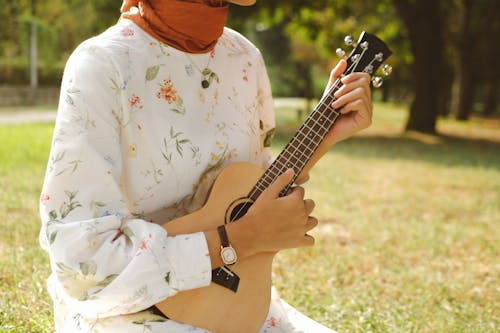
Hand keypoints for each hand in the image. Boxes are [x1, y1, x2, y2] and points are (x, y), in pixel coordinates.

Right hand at [233, 169, 317, 254]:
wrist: (251, 234)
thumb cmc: (258, 212)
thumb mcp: (268, 193)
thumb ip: (281, 181)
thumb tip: (292, 170)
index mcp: (295, 201)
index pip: (301, 191)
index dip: (292, 192)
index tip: (283, 197)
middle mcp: (302, 214)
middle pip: (310, 204)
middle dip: (301, 204)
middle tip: (287, 209)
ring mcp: (302, 229)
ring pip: (313, 221)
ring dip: (307, 219)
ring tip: (294, 221)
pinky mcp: (299, 242)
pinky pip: (311, 240)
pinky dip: (306, 237)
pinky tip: (297, 234)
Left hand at [294, 59, 372, 183]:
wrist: (322, 130)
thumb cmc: (326, 112)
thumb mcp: (330, 90)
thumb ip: (336, 76)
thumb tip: (344, 61)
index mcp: (361, 94)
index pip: (365, 77)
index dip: (354, 75)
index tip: (341, 81)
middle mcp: (368, 102)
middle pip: (364, 83)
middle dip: (347, 87)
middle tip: (334, 96)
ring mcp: (369, 111)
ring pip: (362, 93)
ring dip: (345, 97)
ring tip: (334, 105)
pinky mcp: (367, 120)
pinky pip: (362, 103)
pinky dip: (349, 105)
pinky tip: (341, 112)